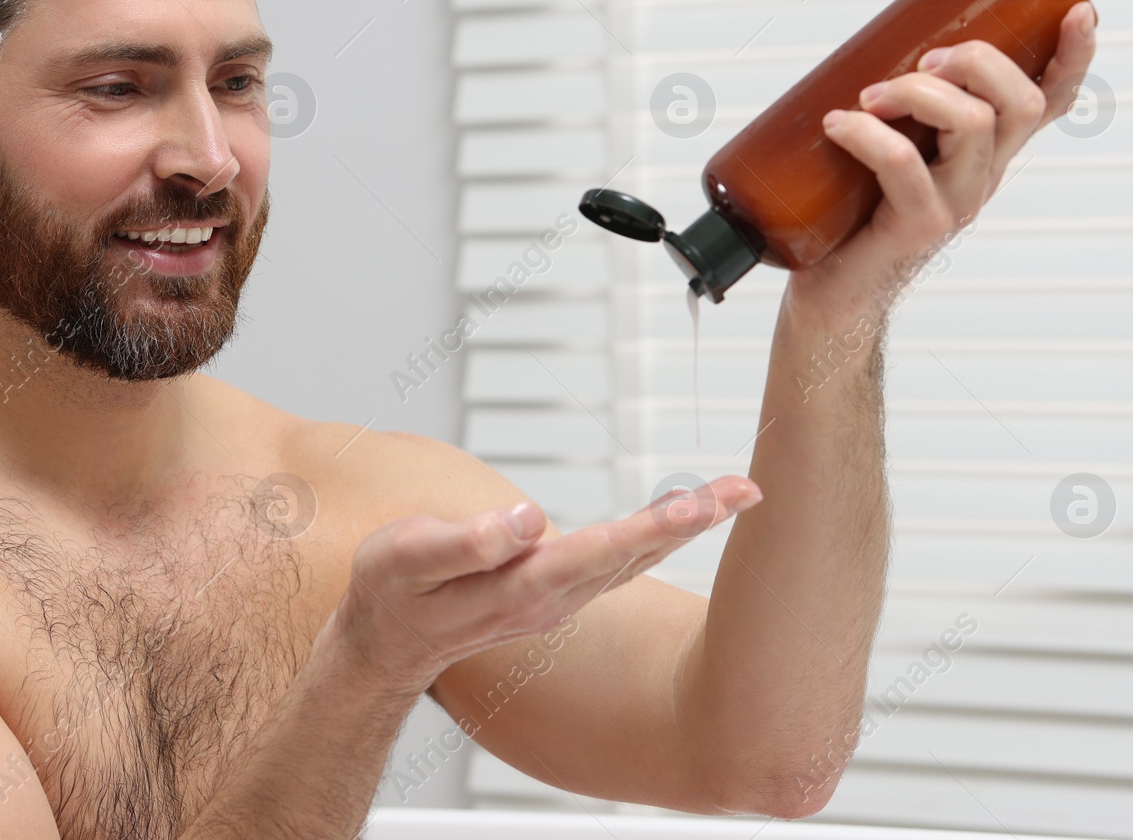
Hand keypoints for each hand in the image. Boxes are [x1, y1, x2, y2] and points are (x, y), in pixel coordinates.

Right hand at [329, 475, 762, 695]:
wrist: (386, 641)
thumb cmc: (392, 591)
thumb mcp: (410, 559)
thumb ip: (467, 542)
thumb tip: (527, 521)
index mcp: (521, 587)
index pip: (598, 552)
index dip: (650, 527)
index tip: (698, 505)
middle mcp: (552, 599)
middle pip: (633, 554)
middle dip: (692, 522)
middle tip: (746, 490)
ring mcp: (559, 599)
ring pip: (634, 558)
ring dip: (687, 527)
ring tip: (736, 494)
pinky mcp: (558, 591)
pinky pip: (621, 560)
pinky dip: (659, 535)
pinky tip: (685, 517)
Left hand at [789, 0, 1097, 325]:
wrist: (833, 297)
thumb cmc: (851, 214)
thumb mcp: (886, 148)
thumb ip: (890, 107)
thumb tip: (858, 43)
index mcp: (988, 150)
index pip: (1050, 103)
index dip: (1074, 59)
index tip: (1079, 11)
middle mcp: (985, 175)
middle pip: (1021, 103)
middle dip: (977, 60)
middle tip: (921, 62)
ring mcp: (958, 203)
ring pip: (973, 124)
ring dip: (918, 92)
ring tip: (867, 96)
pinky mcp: (920, 226)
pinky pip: (904, 164)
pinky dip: (867, 134)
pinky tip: (837, 124)